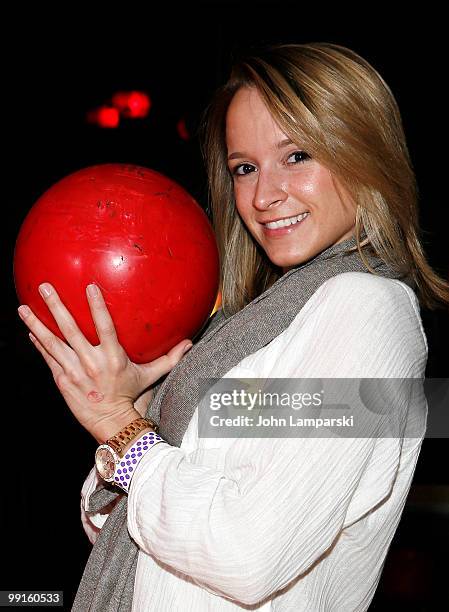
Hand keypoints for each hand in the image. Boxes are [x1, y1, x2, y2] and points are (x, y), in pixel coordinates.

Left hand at [17, 282, 192, 442]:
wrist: (111, 422)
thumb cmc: (131, 395)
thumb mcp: (151, 376)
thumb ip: (169, 358)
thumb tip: (189, 343)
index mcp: (113, 357)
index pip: (104, 326)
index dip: (97, 306)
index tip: (89, 287)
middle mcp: (91, 362)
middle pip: (71, 330)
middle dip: (56, 307)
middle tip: (44, 287)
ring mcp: (73, 371)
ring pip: (52, 343)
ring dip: (36, 324)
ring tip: (23, 308)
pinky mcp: (62, 380)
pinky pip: (48, 358)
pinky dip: (38, 344)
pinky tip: (30, 331)